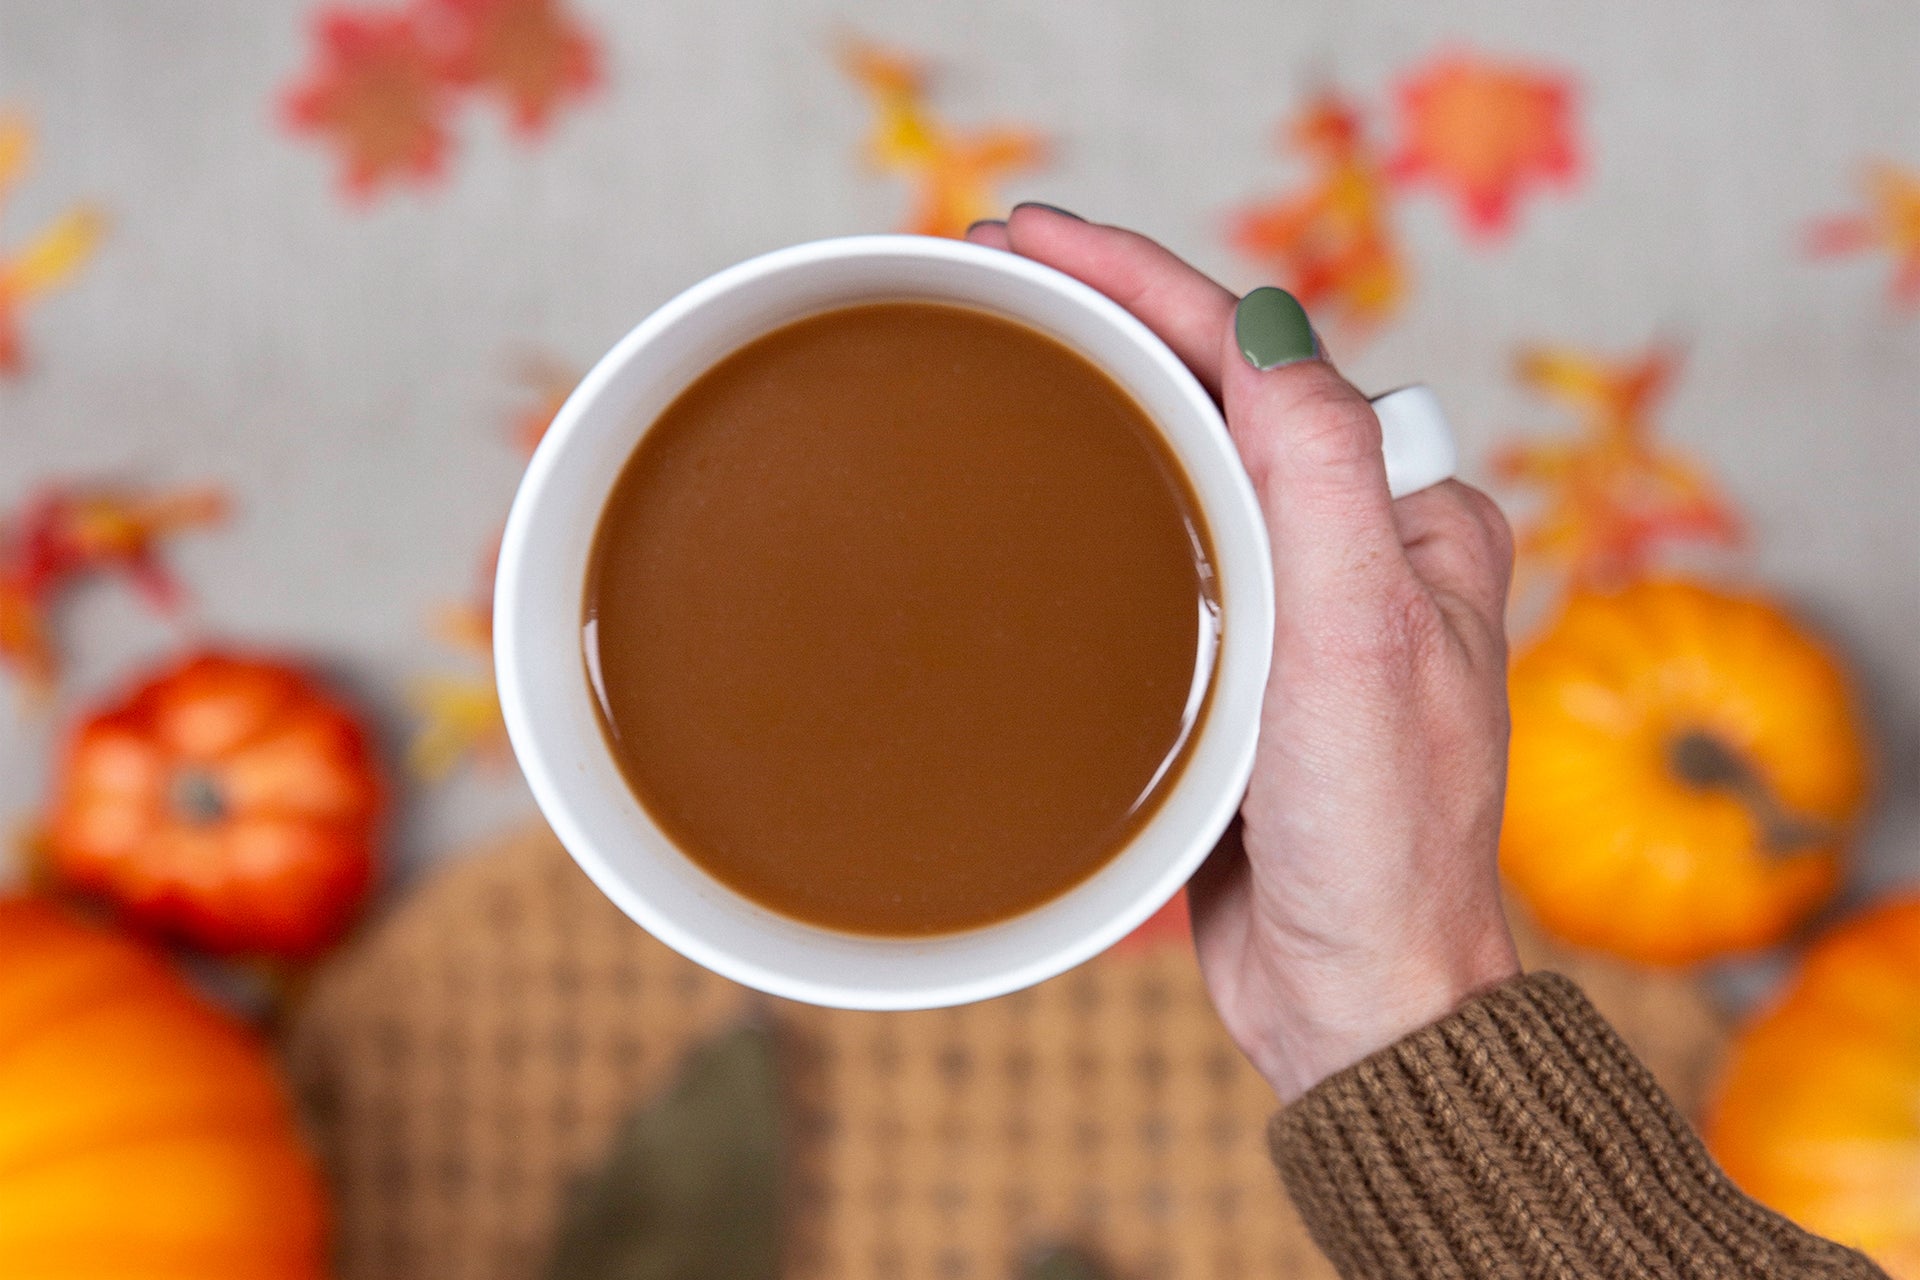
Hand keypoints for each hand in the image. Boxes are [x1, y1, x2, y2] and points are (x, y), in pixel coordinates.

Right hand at [968, 206, 1520, 1102]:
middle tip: (988, 272)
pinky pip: (1164, 555)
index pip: (1262, 356)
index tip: (1029, 238)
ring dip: (1100, 399)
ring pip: (1187, 468)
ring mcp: (1297, 610)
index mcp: (1404, 520)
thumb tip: (1268, 321)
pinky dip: (1100, 503)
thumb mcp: (1362, 644)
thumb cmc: (1379, 839)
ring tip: (1001, 349)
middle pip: (1218, 394)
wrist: (1358, 998)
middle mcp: (1356, 549)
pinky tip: (1038, 493)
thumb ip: (1323, 477)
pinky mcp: (1242, 675)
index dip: (1144, 279)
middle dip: (1110, 318)